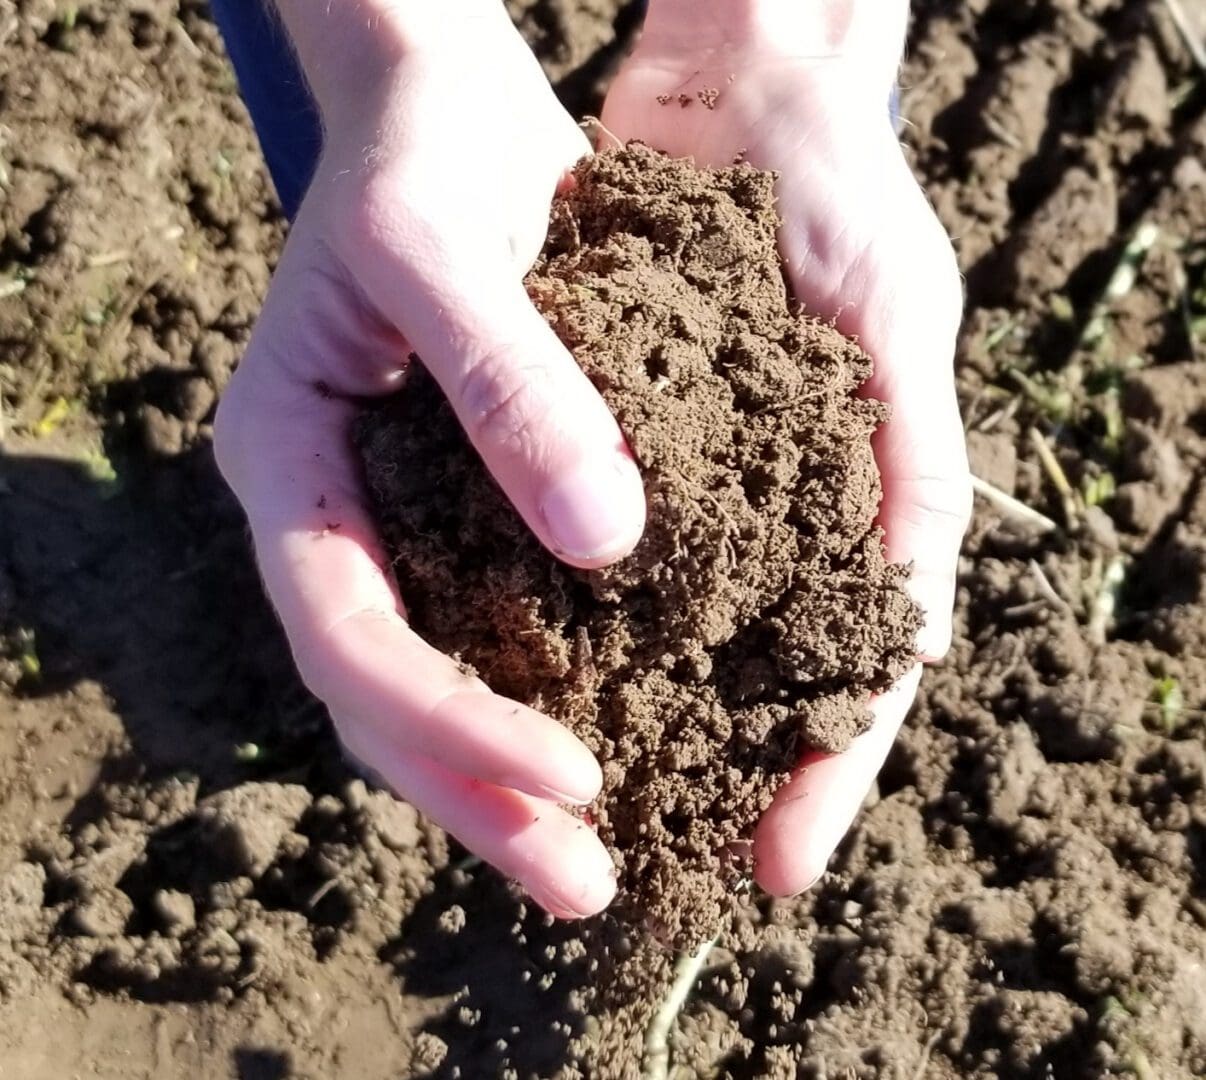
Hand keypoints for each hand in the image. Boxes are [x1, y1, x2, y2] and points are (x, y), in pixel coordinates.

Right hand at [214, 2, 645, 918]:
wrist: (440, 108)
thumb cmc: (416, 153)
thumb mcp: (440, 247)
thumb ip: (510, 387)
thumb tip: (606, 540)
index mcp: (289, 465)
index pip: (347, 635)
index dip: (448, 722)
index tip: (571, 779)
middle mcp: (336, 515)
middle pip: (385, 697)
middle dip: (482, 798)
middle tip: (588, 885)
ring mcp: (398, 519)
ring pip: (440, 679)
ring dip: (516, 775)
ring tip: (611, 855)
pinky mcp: (470, 507)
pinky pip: (501, 621)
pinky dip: (559, 689)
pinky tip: (637, 736)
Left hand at [603, 0, 971, 895]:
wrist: (741, 90)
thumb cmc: (839, 197)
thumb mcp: (898, 324)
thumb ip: (914, 471)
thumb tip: (916, 626)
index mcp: (857, 510)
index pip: (851, 677)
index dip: (823, 774)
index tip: (778, 865)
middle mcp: (770, 516)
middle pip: (747, 681)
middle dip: (707, 776)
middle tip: (648, 868)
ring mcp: (690, 488)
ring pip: (661, 640)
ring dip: (627, 722)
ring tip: (576, 811)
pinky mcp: (609, 443)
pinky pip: (580, 556)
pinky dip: (560, 624)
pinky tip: (521, 682)